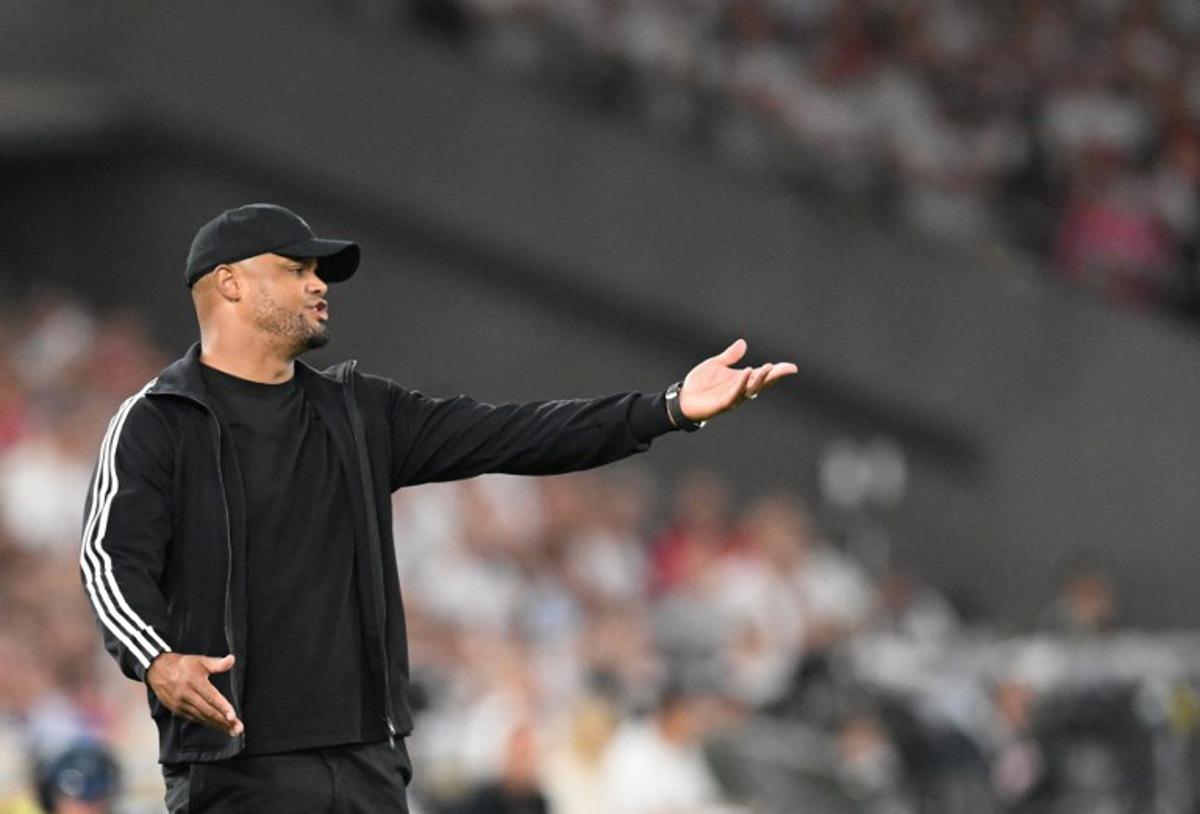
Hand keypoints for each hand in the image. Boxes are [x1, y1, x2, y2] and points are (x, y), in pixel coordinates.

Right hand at [146, 653, 243, 736]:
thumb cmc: (181, 665)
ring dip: (217, 725)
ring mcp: (181, 704)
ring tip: (231, 731)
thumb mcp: (200, 660)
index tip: (233, 717)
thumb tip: (232, 660)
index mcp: (194, 682)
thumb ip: (217, 663)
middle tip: (238, 729)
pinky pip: (194, 718)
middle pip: (208, 711)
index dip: (222, 708)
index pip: (211, 697)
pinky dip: (206, 723)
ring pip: (202, 717)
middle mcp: (187, 695)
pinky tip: (216, 726)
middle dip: (224, 721)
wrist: (157, 670)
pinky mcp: (176, 710)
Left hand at [678, 339, 796, 421]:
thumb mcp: (716, 364)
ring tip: (769, 366)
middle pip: (762, 383)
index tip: (791, 367)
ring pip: (752, 389)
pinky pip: (735, 393)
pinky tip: (747, 372)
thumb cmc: (700, 384)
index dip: (777, 371)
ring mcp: (734, 397)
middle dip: (775, 376)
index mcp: (742, 380)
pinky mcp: (723, 402)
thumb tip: (743, 343)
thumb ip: (730, 356)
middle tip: (789, 369)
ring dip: (761, 378)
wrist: (683, 399)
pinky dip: (742, 383)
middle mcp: (741, 389)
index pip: (763, 375)